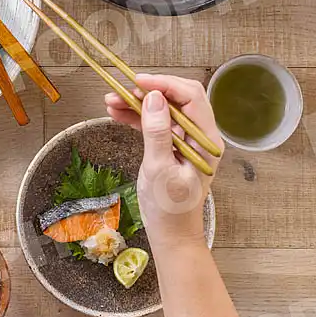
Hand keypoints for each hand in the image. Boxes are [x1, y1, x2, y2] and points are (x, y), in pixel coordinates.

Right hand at [104, 74, 222, 248]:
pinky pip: (156, 124)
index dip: (164, 84)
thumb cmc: (169, 208)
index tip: (137, 81)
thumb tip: (154, 98)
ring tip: (111, 102)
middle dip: (149, 91)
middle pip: (177, 99)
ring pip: (164, 109)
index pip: (191, 97)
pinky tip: (117, 114)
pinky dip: (138, 117)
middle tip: (120, 91)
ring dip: (139, 103)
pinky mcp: (173, 147)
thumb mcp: (159, 169)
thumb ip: (158, 132)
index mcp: (205, 140)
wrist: (172, 235)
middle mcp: (200, 136)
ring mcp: (187, 141)